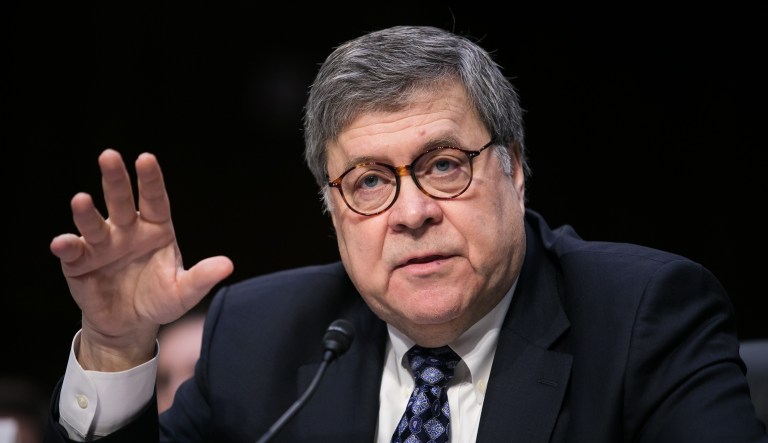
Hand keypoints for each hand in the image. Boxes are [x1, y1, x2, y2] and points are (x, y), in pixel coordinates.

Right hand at [50, 149, 233, 370]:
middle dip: (115, 179)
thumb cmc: (159, 300)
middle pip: (121, 201)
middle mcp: (127, 230)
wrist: (130, 325)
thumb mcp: (183, 292)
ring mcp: (101, 245)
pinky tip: (63, 243)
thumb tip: (228, 265)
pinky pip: (72, 252)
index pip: (155, 199)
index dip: (151, 180)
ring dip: (86, 212)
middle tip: (109, 156)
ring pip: (93, 223)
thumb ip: (202, 278)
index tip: (146, 159)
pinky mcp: (79, 263)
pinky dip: (66, 246)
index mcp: (155, 228)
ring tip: (81, 200)